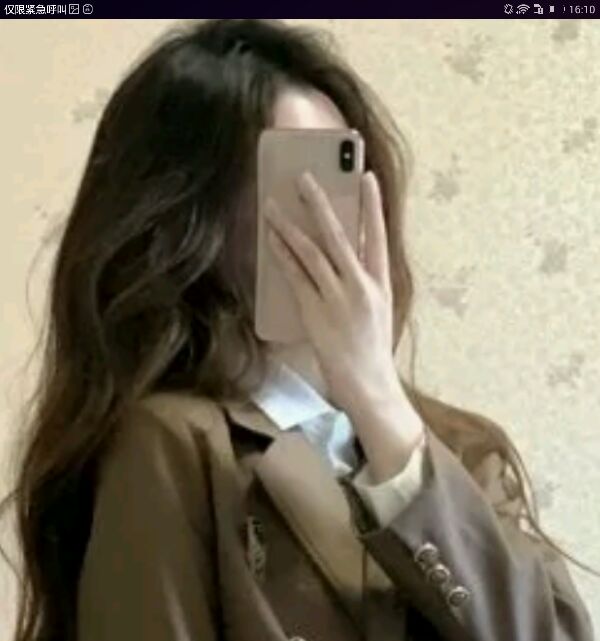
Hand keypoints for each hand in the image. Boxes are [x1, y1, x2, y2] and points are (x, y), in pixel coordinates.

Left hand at [264, 169, 401, 417]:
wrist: (368, 384)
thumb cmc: (371, 352)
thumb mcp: (378, 313)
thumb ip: (365, 284)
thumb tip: (348, 258)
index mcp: (381, 285)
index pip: (378, 236)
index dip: (373, 206)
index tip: (367, 177)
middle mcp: (361, 286)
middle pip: (339, 236)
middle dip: (320, 204)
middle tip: (304, 177)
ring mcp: (337, 298)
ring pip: (312, 252)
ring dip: (290, 226)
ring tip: (273, 205)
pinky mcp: (316, 312)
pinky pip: (295, 276)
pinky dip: (282, 255)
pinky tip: (271, 239)